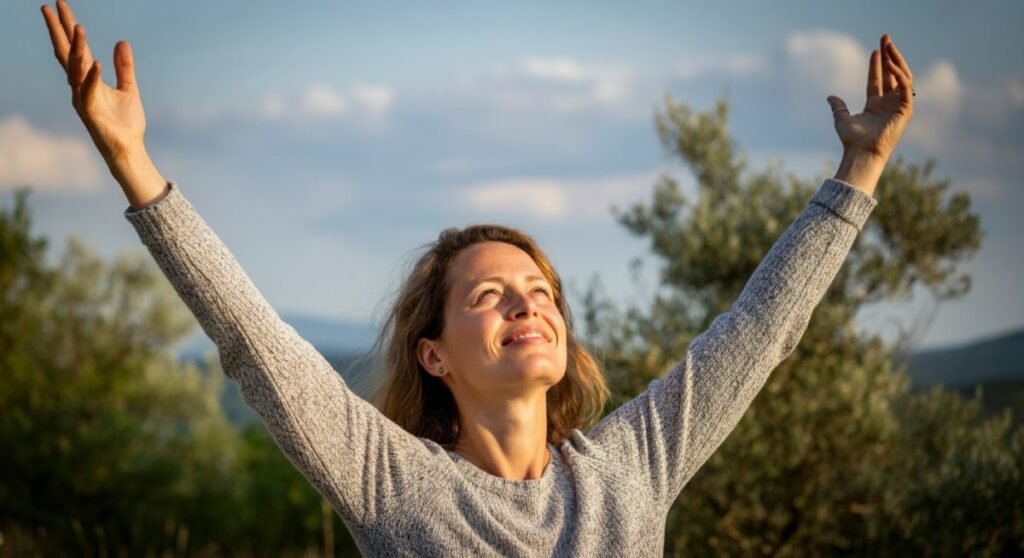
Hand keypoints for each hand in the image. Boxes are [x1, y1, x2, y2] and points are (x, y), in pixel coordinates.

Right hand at [42, 0, 145, 160]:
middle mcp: (79, 87)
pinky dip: (92, 76)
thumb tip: (121, 41)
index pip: (74, 49)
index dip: (68, 27)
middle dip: (58, 30)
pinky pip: (88, 91)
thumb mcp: (129, 89)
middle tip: (49, 6)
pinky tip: (95, 61)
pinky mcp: (90, 112)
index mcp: (87, 80)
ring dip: (76, 48)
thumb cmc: (125, 123)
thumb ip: (123, 67)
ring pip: (74, 68)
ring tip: (77, 26)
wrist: (129, 149)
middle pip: (65, 53)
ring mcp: (82, 99)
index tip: (61, 5)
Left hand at [827, 34, 914, 161]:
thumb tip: (830, 96)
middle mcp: (889, 103)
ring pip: (902, 76)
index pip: (878, 80)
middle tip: (885, 38)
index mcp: (876, 106)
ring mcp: (899, 105)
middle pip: (892, 74)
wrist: (861, 151)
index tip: (875, 50)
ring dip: (896, 59)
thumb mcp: (841, 119)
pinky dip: (899, 74)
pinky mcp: (906, 109)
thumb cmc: (852, 140)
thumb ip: (838, 107)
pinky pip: (906, 86)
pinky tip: (890, 64)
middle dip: (890, 56)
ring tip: (889, 45)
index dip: (876, 65)